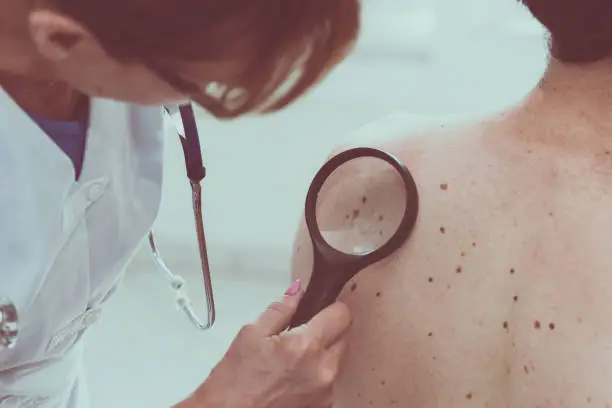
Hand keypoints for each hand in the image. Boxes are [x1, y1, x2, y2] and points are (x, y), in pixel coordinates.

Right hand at [192, 280, 351, 407]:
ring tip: (295, 358)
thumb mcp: (252, 333)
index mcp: (306, 345)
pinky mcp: (322, 405)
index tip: (322, 308)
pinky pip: (330, 381)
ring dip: (325, 353)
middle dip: (329, 330)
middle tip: (304, 332)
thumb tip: (298, 290)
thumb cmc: (235, 379)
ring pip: (339, 360)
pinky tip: (295, 376)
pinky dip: (319, 374)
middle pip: (345, 337)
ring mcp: (325, 390)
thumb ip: (280, 309)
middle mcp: (323, 369)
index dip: (332, 307)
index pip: (341, 315)